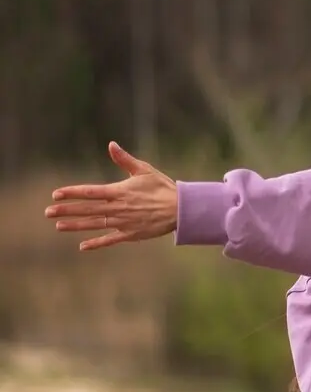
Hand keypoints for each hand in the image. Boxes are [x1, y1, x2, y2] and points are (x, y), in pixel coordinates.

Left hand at [45, 142, 178, 251]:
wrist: (181, 209)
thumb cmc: (163, 187)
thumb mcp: (144, 170)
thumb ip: (124, 159)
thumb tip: (111, 144)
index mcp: (120, 191)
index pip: (90, 192)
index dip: (72, 193)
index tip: (55, 195)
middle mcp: (118, 208)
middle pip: (88, 209)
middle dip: (67, 210)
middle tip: (48, 212)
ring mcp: (124, 222)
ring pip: (95, 224)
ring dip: (76, 225)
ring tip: (58, 226)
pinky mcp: (131, 234)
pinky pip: (110, 239)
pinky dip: (97, 243)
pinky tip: (83, 246)